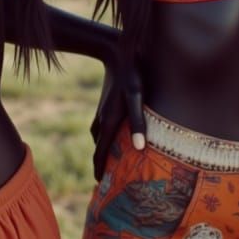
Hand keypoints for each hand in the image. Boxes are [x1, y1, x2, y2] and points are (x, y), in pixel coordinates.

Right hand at [91, 59, 144, 180]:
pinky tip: (114, 137)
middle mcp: (102, 119)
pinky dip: (105, 138)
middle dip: (102, 164)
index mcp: (108, 122)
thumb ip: (137, 121)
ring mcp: (102, 111)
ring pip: (99, 137)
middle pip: (99, 148)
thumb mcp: (137, 97)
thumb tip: (139, 148)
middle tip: (107, 180)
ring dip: (104, 151)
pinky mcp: (105, 104)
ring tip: (112, 162)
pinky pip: (101, 127)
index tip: (101, 185)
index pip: (100, 153)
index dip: (100, 169)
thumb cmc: (131, 75)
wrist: (115, 52)